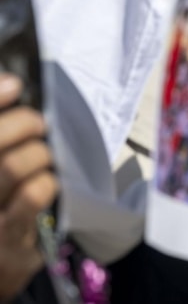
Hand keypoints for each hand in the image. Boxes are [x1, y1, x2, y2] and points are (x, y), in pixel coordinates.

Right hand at [0, 74, 57, 302]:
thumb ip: (3, 136)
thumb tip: (11, 84)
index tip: (16, 84)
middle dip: (22, 123)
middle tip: (39, 123)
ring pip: (12, 167)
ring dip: (38, 152)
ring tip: (43, 154)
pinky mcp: (7, 238)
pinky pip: (34, 195)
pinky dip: (47, 179)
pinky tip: (47, 181)